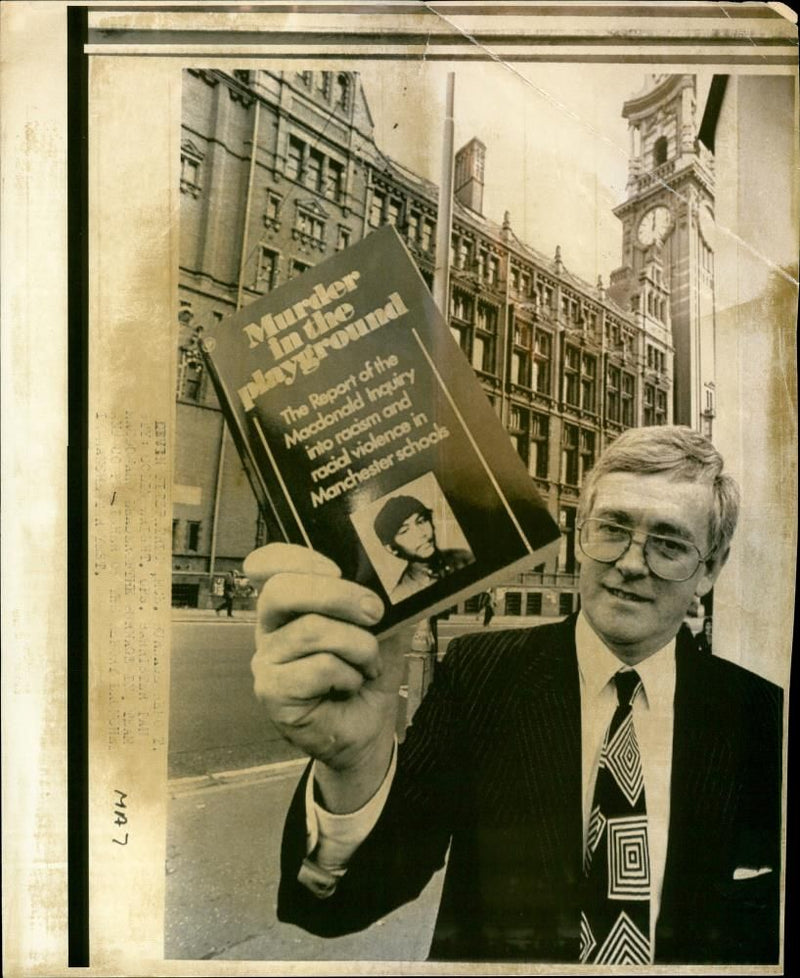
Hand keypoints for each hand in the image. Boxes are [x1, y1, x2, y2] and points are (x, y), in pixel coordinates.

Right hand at [244, 543, 401, 806]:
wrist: (369, 728)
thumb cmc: (366, 673)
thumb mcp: (380, 627)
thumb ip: (379, 598)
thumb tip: (396, 576)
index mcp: (291, 602)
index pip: (268, 564)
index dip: (294, 557)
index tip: (334, 567)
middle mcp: (270, 627)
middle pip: (282, 590)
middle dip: (337, 595)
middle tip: (374, 612)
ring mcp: (266, 660)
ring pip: (310, 630)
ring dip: (357, 646)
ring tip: (368, 664)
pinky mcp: (272, 692)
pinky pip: (317, 668)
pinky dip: (348, 676)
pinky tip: (350, 686)